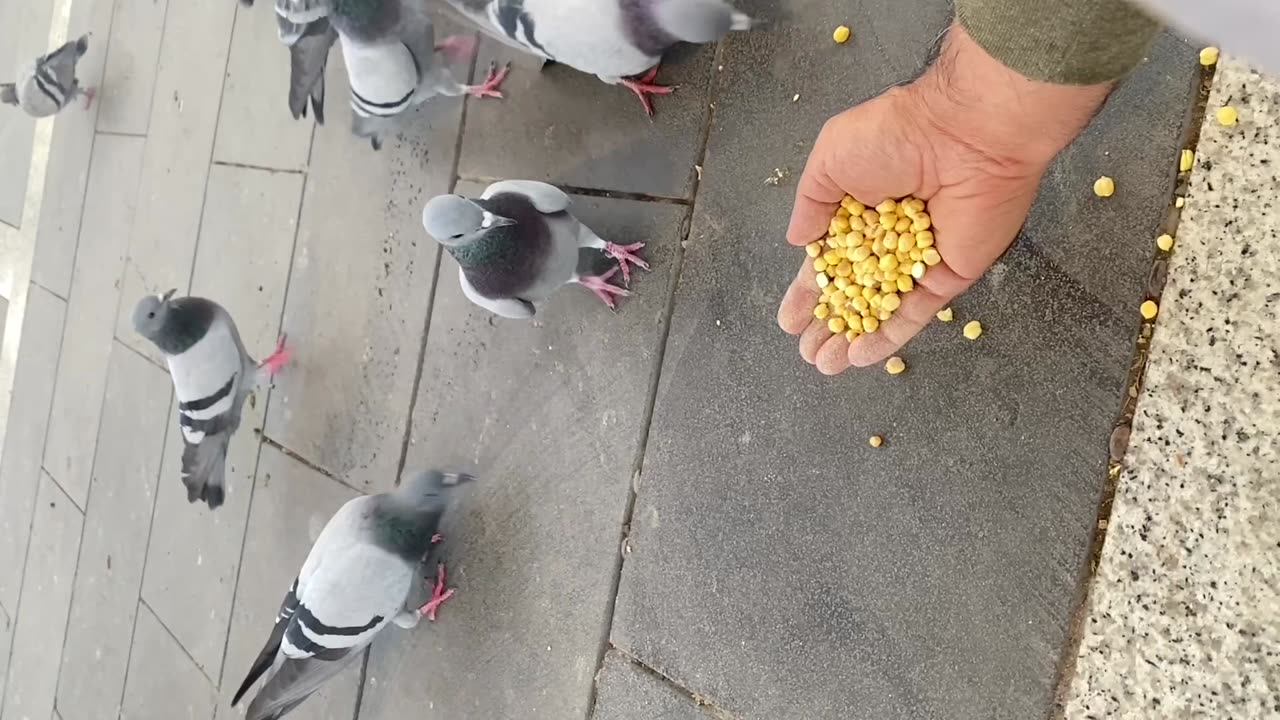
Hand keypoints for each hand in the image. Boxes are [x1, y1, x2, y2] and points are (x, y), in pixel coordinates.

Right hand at [778, 26, 1112, 374]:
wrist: (965, 133)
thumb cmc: (896, 134)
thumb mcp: (831, 158)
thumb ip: (810, 202)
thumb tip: (796, 241)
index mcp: (861, 207)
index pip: (831, 259)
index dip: (810, 290)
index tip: (790, 320)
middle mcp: (891, 237)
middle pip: (855, 290)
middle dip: (829, 321)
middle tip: (805, 351)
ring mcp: (921, 259)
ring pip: (882, 308)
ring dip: (852, 337)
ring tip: (824, 364)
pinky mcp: (949, 274)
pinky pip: (915, 312)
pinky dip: (888, 336)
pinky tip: (859, 357)